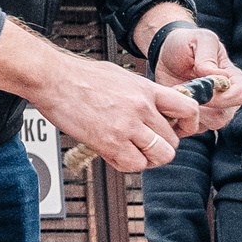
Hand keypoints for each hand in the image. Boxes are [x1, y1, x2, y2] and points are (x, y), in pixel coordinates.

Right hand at [0, 20, 194, 171]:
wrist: (53, 79)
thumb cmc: (79, 76)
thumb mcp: (120, 76)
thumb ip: (140, 93)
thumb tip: (151, 106)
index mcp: (146, 89)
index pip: (188, 109)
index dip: (187, 125)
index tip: (176, 130)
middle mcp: (142, 107)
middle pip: (173, 141)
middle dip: (161, 147)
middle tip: (144, 146)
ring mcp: (128, 125)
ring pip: (160, 156)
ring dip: (147, 159)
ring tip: (131, 152)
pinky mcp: (110, 142)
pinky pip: (134, 165)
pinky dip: (127, 164)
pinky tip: (114, 154)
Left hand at [152, 25, 241, 131]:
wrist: (166, 52)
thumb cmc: (187, 43)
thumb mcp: (199, 39)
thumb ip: (208, 57)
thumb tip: (216, 77)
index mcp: (233, 79)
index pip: (241, 96)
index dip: (222, 96)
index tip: (201, 87)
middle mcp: (225, 99)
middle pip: (222, 117)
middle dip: (198, 108)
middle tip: (180, 91)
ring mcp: (209, 111)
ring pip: (204, 126)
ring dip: (185, 113)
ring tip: (173, 93)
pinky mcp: (192, 119)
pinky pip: (186, 128)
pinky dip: (175, 119)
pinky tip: (167, 102)